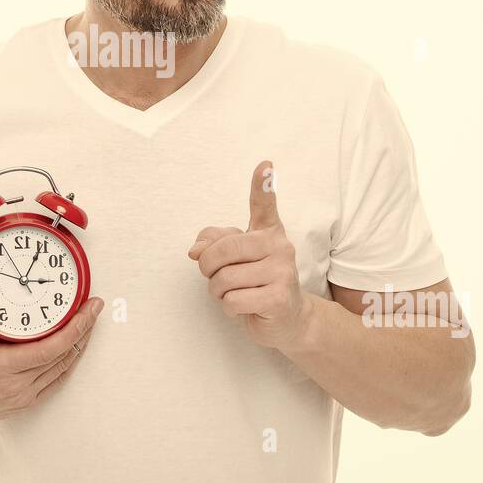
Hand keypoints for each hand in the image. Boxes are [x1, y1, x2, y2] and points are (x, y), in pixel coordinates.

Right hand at [0, 257, 103, 432]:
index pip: (48, 349)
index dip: (74, 329)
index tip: (89, 309)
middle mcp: (15, 386)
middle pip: (63, 357)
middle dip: (84, 331)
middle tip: (94, 308)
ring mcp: (21, 397)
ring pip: (62, 370)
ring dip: (79, 346)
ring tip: (88, 323)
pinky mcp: (23, 403)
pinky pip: (55, 383)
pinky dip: (68, 364)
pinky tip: (74, 349)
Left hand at [187, 159, 308, 349]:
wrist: (287, 317)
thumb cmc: (255, 281)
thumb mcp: (233, 258)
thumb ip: (212, 243)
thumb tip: (195, 251)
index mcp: (267, 231)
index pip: (264, 204)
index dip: (263, 184)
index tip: (265, 165)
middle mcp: (279, 245)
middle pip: (224, 249)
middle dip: (208, 267)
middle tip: (214, 275)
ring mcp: (283, 271)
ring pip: (224, 279)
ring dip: (219, 292)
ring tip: (236, 292)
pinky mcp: (279, 298)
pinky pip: (232, 300)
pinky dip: (229, 308)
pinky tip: (245, 307)